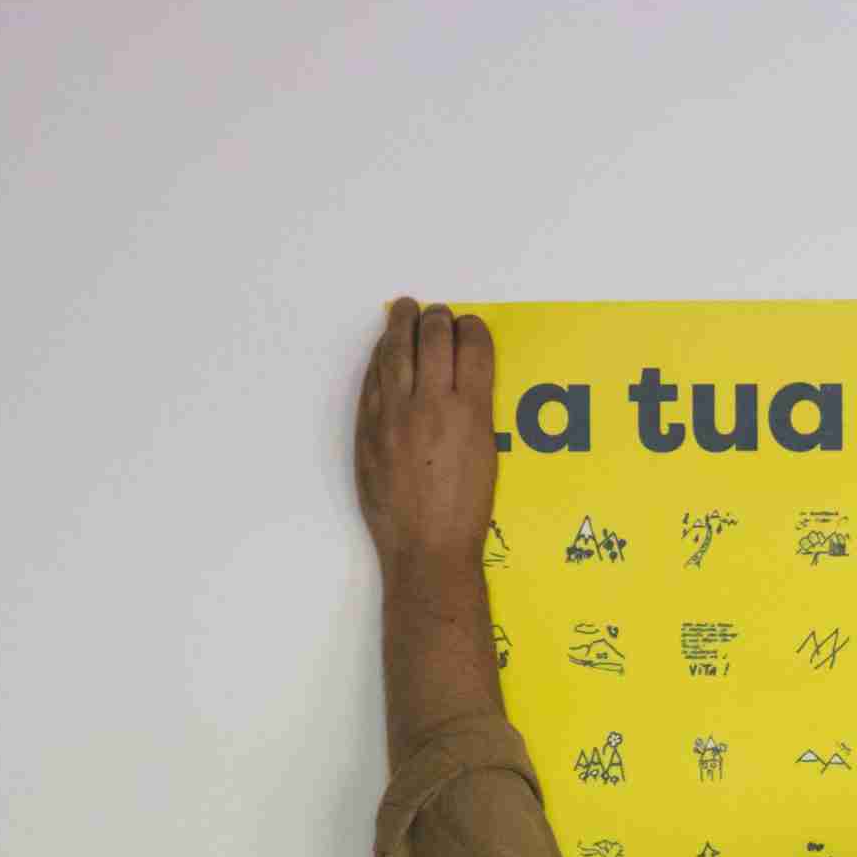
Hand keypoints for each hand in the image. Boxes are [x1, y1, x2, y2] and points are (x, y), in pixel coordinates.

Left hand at [356, 297, 498, 571]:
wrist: (426, 547)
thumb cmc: (465, 512)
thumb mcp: (487, 454)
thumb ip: (475, 411)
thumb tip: (461, 379)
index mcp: (472, 412)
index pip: (473, 347)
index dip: (472, 328)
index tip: (470, 326)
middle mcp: (432, 405)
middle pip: (434, 338)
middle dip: (438, 319)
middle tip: (438, 314)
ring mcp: (395, 414)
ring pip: (396, 350)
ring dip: (402, 323)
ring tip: (405, 309)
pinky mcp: (369, 428)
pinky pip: (373, 378)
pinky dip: (380, 357)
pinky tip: (384, 349)